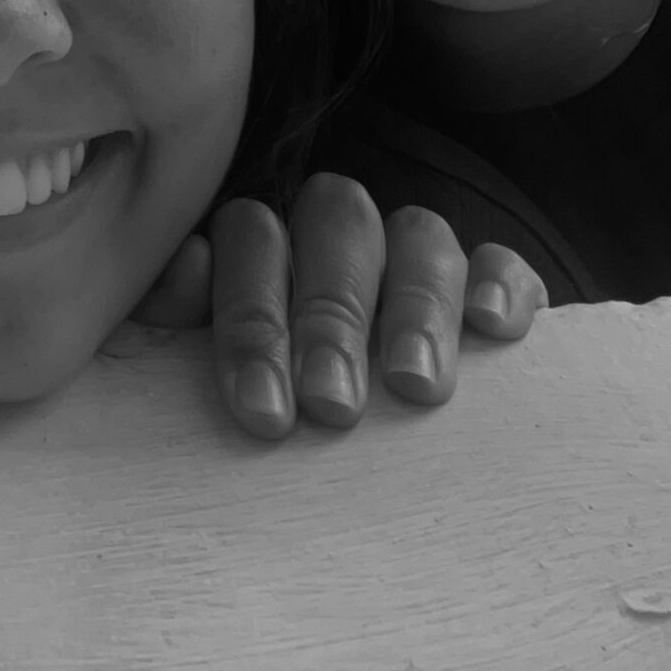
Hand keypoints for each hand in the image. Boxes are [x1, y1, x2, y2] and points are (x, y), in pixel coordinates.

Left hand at [133, 172, 545, 439]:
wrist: (356, 443)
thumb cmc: (264, 413)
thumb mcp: (209, 378)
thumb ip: (171, 328)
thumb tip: (172, 276)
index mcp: (261, 247)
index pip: (251, 237)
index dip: (253, 318)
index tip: (262, 410)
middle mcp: (336, 236)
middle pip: (337, 227)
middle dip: (332, 319)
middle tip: (332, 405)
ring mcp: (414, 255)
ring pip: (418, 237)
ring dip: (414, 307)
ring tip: (413, 383)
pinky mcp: (489, 286)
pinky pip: (499, 261)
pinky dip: (499, 285)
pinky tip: (493, 327)